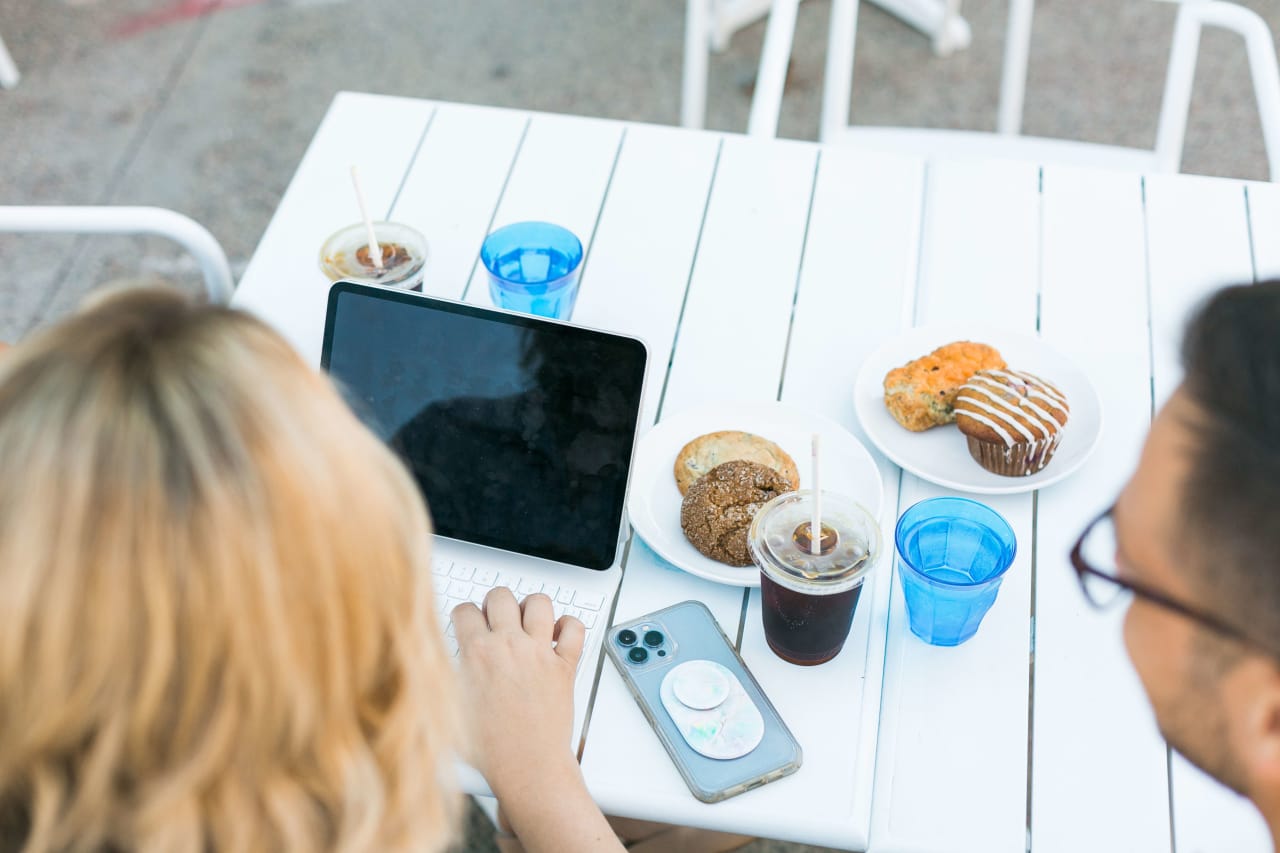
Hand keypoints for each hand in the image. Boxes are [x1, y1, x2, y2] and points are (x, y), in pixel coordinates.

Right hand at [453, 589, 584, 796]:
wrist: (527, 767)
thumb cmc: (490, 749)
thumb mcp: (449, 709)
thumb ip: (444, 678)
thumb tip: (436, 662)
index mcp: (477, 654)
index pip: (465, 610)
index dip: (465, 615)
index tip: (468, 623)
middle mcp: (509, 647)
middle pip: (501, 596)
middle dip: (495, 604)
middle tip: (496, 621)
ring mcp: (540, 653)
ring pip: (540, 602)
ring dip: (532, 608)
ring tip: (527, 624)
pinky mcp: (565, 666)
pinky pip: (575, 628)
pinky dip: (569, 626)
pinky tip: (558, 636)